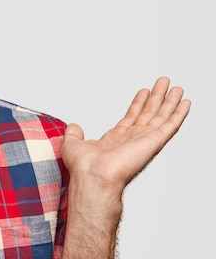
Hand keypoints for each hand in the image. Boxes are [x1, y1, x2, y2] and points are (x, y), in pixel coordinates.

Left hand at [61, 77, 189, 196]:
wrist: (94, 175)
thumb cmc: (83, 167)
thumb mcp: (72, 145)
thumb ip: (74, 134)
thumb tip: (73, 127)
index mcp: (115, 140)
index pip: (131, 118)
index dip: (138, 104)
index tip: (145, 92)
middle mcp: (132, 140)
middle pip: (148, 114)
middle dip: (156, 98)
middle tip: (163, 83)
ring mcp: (144, 140)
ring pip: (161, 116)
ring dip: (169, 101)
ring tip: (176, 87)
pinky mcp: (154, 142)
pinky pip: (170, 125)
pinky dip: (178, 113)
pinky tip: (184, 103)